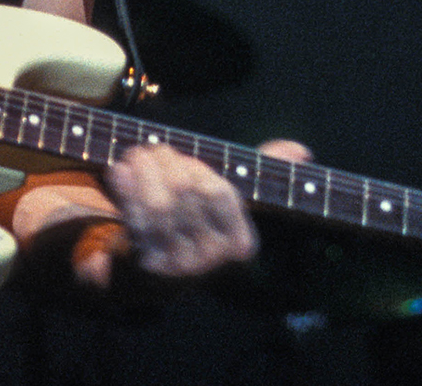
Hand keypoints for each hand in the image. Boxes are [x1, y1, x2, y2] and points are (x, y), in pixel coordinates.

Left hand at [95, 138, 312, 287]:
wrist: (147, 271)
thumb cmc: (190, 222)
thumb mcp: (226, 198)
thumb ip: (262, 171)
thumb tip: (302, 152)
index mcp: (240, 244)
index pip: (221, 191)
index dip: (198, 168)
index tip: (182, 158)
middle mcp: (212, 261)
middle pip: (186, 192)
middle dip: (165, 162)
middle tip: (148, 150)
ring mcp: (177, 268)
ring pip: (160, 205)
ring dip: (142, 171)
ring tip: (133, 156)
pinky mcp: (144, 268)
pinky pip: (134, 219)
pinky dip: (125, 190)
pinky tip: (118, 172)